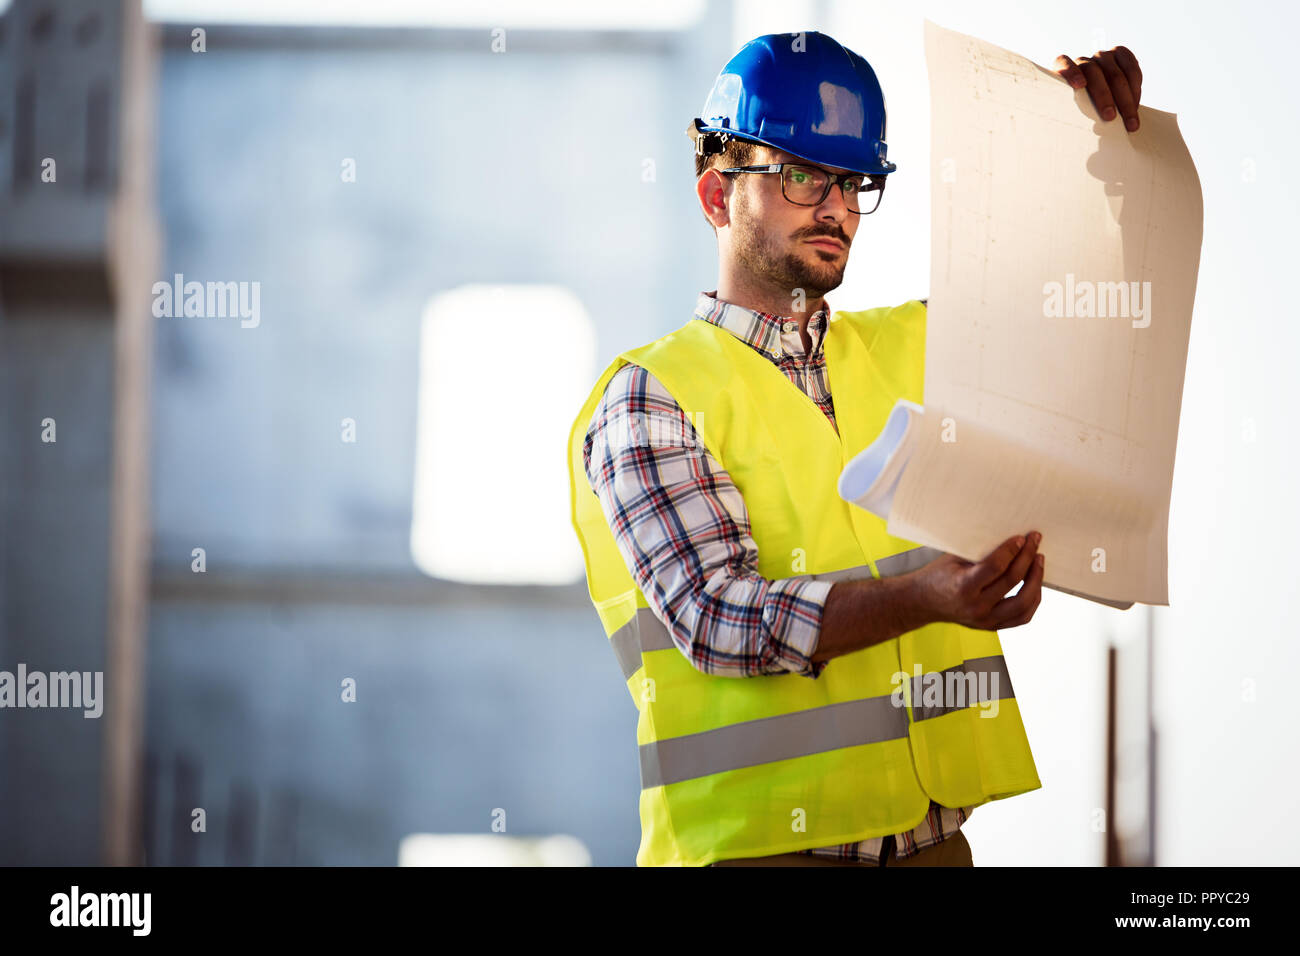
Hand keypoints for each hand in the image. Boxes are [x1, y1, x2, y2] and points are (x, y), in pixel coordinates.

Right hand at [907, 533, 1044, 630]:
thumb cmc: (938, 576)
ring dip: (1036, 580)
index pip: (996, 567)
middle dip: (1028, 558)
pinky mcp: (993, 626)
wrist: (923, 602)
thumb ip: (980, 553)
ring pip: (1024, 603)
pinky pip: (1022, 616)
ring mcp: (986, 620)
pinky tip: (1035, 584)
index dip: (1012, 550)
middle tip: (1034, 542)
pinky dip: (1033, 599)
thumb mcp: (954, 559)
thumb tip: (1009, 538)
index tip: (1021, 537)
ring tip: (1038, 562)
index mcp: (964, 587)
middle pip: (1012, 582)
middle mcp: (976, 607)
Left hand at [1053, 47, 1142, 131]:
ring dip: (1125, 100)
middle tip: (1110, 118)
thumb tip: (1086, 133)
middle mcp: (1083, 60)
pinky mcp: (1121, 54)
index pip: (1062, 63)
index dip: (1070, 72)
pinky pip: (1131, 68)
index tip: (1079, 85)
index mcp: (1063, 70)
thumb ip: (1074, 113)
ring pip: (1115, 74)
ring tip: (1130, 121)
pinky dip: (1135, 88)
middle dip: (1104, 97)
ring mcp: (1102, 56)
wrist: (1100, 101)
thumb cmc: (1080, 112)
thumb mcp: (1071, 114)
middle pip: (1093, 73)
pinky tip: (1136, 104)